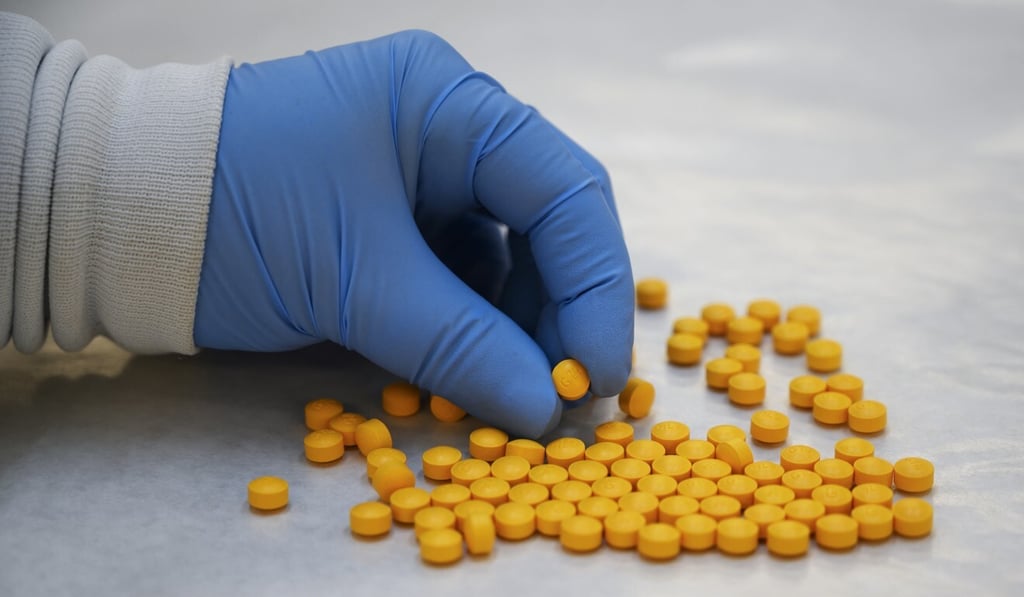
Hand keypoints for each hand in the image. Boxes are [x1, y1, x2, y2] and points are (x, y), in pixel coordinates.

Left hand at [194, 31, 633, 437]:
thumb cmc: (231, 212)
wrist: (116, 220)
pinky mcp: (394, 229)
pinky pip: (460, 281)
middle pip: (546, 227)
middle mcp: (446, 132)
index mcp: (446, 104)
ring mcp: (420, 181)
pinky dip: (473, 331)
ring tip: (515, 395)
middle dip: (560, 315)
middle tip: (563, 398)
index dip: (596, 287)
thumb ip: (458, 346)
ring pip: (507, 261)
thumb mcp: (352, 280)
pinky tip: (471, 375)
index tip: (595, 374)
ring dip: (517, 331)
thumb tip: (544, 410)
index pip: (563, 191)